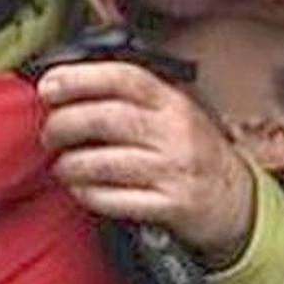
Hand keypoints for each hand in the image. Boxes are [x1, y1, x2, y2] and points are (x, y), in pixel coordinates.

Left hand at [37, 61, 254, 263]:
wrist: (235, 198)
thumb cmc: (193, 151)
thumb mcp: (173, 112)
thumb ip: (131, 97)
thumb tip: (67, 85)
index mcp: (172, 102)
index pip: (123, 77)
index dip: (79, 78)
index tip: (48, 87)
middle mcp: (175, 132)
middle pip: (108, 119)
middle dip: (65, 124)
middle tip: (49, 134)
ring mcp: (174, 170)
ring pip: (107, 163)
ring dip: (71, 164)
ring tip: (61, 165)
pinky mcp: (170, 206)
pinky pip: (117, 200)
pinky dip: (89, 194)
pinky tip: (80, 189)